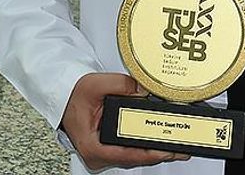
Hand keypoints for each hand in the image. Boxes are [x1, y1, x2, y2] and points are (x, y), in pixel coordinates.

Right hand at [60, 73, 187, 170]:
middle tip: (180, 149)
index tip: (167, 150)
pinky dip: (146, 148)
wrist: (64, 97)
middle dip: (159, 153)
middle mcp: (98, 156)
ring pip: (134, 157)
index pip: (127, 154)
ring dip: (155, 152)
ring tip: (176, 148)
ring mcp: (104, 155)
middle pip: (134, 158)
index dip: (149, 153)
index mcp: (93, 146)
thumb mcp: (96, 84)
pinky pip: (131, 152)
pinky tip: (161, 144)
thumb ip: (123, 85)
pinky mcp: (109, 151)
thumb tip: (145, 90)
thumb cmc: (74, 96)